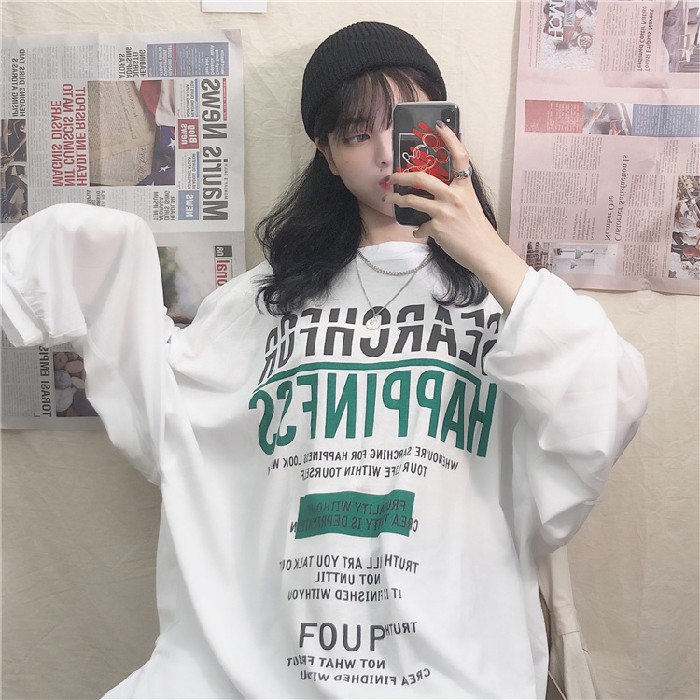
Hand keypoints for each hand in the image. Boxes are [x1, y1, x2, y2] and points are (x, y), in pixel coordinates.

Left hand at [385, 122, 528, 312]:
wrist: (485, 252)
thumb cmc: (478, 230)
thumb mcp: (470, 205)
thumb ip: (454, 196)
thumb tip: (435, 195)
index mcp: (465, 187)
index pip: (460, 156)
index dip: (450, 138)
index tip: (439, 126)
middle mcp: (454, 195)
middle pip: (422, 178)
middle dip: (402, 176)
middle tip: (392, 176)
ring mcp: (444, 211)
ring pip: (413, 200)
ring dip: (398, 200)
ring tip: (392, 199)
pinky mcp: (437, 228)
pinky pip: (420, 227)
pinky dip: (419, 231)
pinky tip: (422, 233)